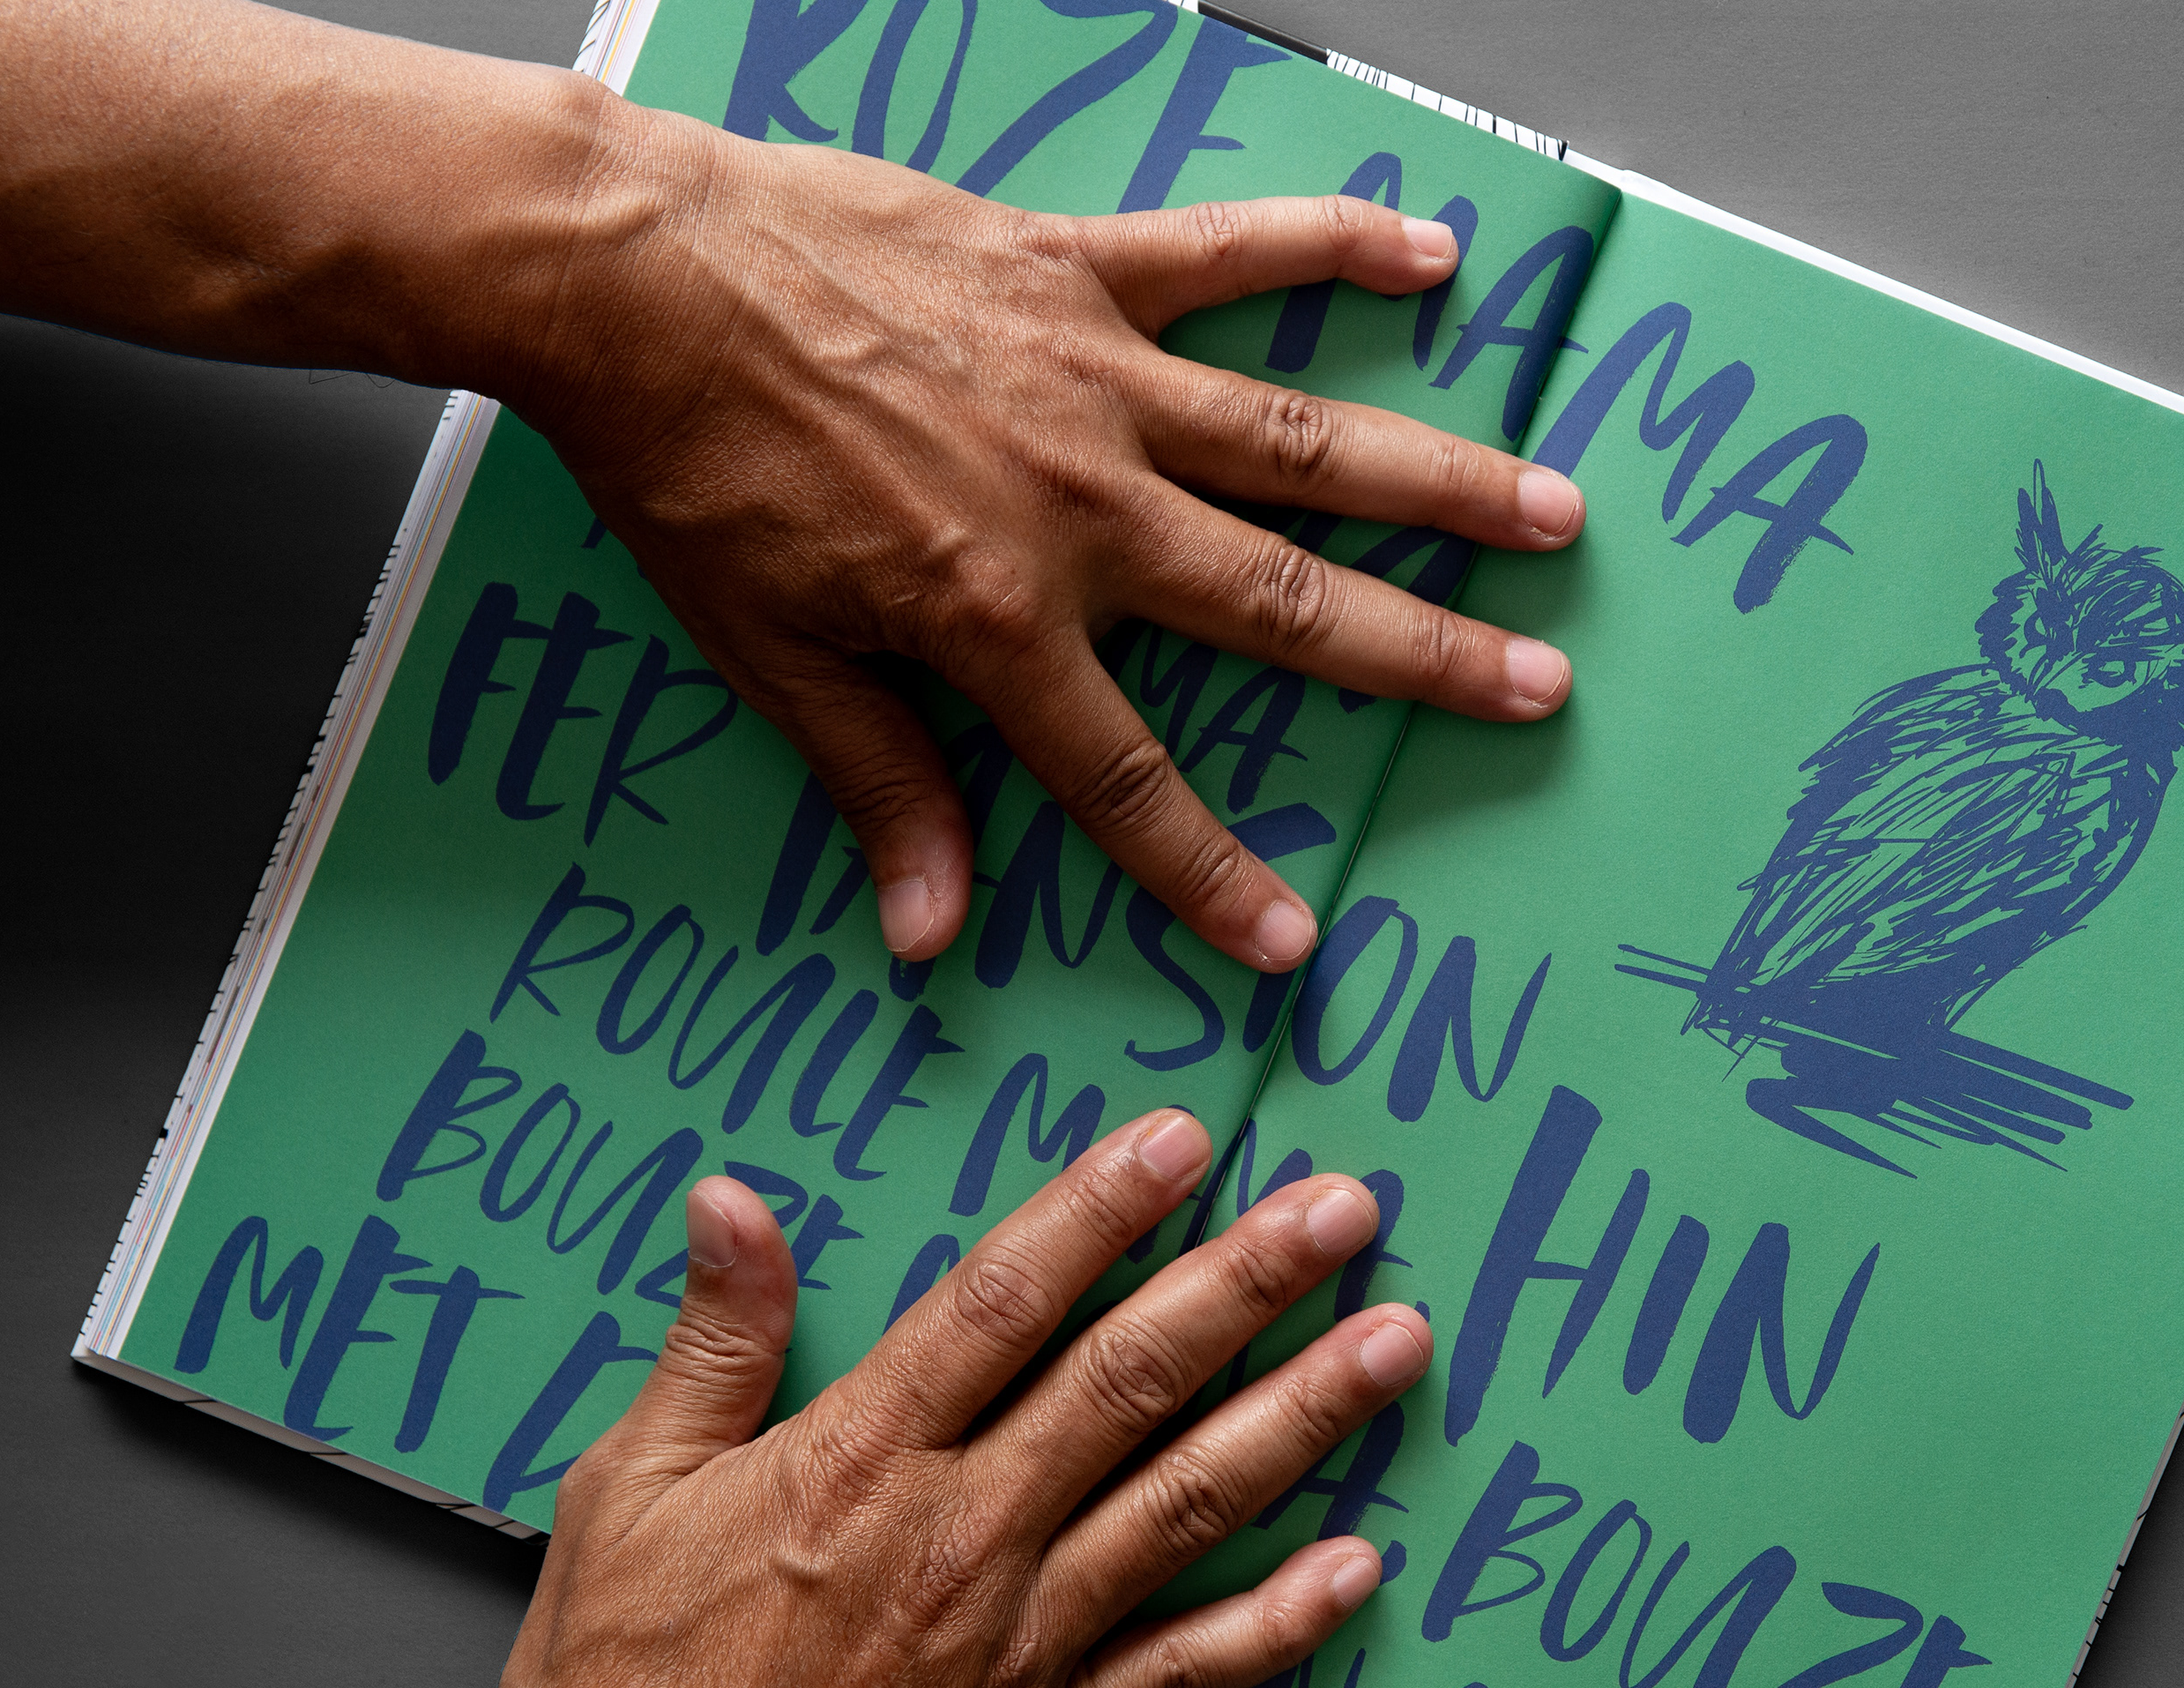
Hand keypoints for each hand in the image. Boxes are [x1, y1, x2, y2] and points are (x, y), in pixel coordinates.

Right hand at [448, 1110, 1434, 1687]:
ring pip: (1190, 1503)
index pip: (1002, 1301)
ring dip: (1304, 1415)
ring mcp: (1018, 1644)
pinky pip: (1190, 1673)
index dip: (1099, 1209)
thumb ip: (710, 1344)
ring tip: (1392, 1344)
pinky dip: (1284, 1623)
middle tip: (1342, 1210)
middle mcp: (959, 1540)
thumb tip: (731, 1205)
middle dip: (1249, 1282)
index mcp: (857, 1464)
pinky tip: (1359, 1566)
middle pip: (1130, 1381)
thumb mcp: (625, 1499)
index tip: (1179, 1139)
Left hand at [522, 119, 1586, 971]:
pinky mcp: (1074, 268)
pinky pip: (1230, 254)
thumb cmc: (688, 471)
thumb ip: (881, 786)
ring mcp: (1094, 378)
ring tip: (1553, 513)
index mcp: (1000, 619)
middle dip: (1425, 658)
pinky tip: (1431, 258)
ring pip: (1305, 441)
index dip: (1213, 873)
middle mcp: (1082, 507)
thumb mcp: (772, 659)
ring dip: (1440, 482)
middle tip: (1539, 687)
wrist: (630, 278)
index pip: (1130, 779)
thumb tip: (932, 932)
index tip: (1294, 942)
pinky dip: (1333, 248)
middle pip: (1287, 603)